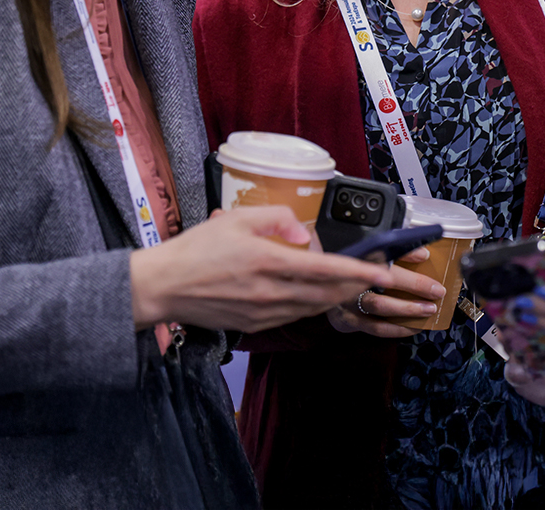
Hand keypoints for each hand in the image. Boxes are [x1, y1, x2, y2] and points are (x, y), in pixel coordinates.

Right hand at [130, 205, 395, 333]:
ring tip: (356, 286)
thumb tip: (304, 235)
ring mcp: (263, 313)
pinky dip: (312, 306)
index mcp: (267, 261)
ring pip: (312, 308)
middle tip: (379, 280)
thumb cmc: (196, 249)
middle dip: (357, 287)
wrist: (162, 288)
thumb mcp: (236, 219)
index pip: (324, 269)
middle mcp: (269, 292)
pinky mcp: (255, 325)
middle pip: (326, 294)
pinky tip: (319, 296)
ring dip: (338, 298)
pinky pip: (293, 315)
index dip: (358, 272)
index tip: (383, 272)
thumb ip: (276, 219)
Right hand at [327, 247, 445, 338]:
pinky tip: (412, 327)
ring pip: (379, 310)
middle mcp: (350, 281)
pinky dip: (396, 329)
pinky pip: (375, 328)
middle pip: (385, 288)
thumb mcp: (370, 250)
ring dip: (407, 312)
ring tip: (428, 312)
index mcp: (357, 259)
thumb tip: (423, 253)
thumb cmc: (350, 265)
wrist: (316, 284)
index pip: (387, 261)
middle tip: (436, 295)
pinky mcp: (346, 321)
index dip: (410, 267)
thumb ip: (397, 250)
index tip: (430, 271)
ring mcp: (346, 303)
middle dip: (413, 291)